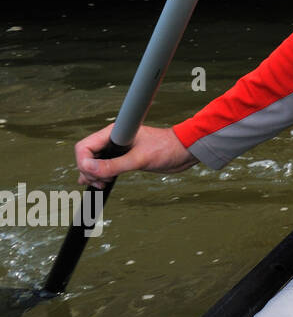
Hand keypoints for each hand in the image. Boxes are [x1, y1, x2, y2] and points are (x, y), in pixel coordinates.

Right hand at [75, 124, 196, 187]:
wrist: (185, 151)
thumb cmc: (167, 149)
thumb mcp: (139, 159)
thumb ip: (114, 165)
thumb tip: (88, 170)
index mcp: (113, 133)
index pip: (85, 147)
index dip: (84, 162)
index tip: (94, 175)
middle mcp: (112, 139)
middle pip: (86, 156)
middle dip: (88, 171)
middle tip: (102, 182)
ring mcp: (117, 149)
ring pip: (93, 163)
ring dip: (93, 175)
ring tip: (104, 184)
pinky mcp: (123, 158)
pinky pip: (104, 167)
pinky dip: (99, 176)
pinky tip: (99, 184)